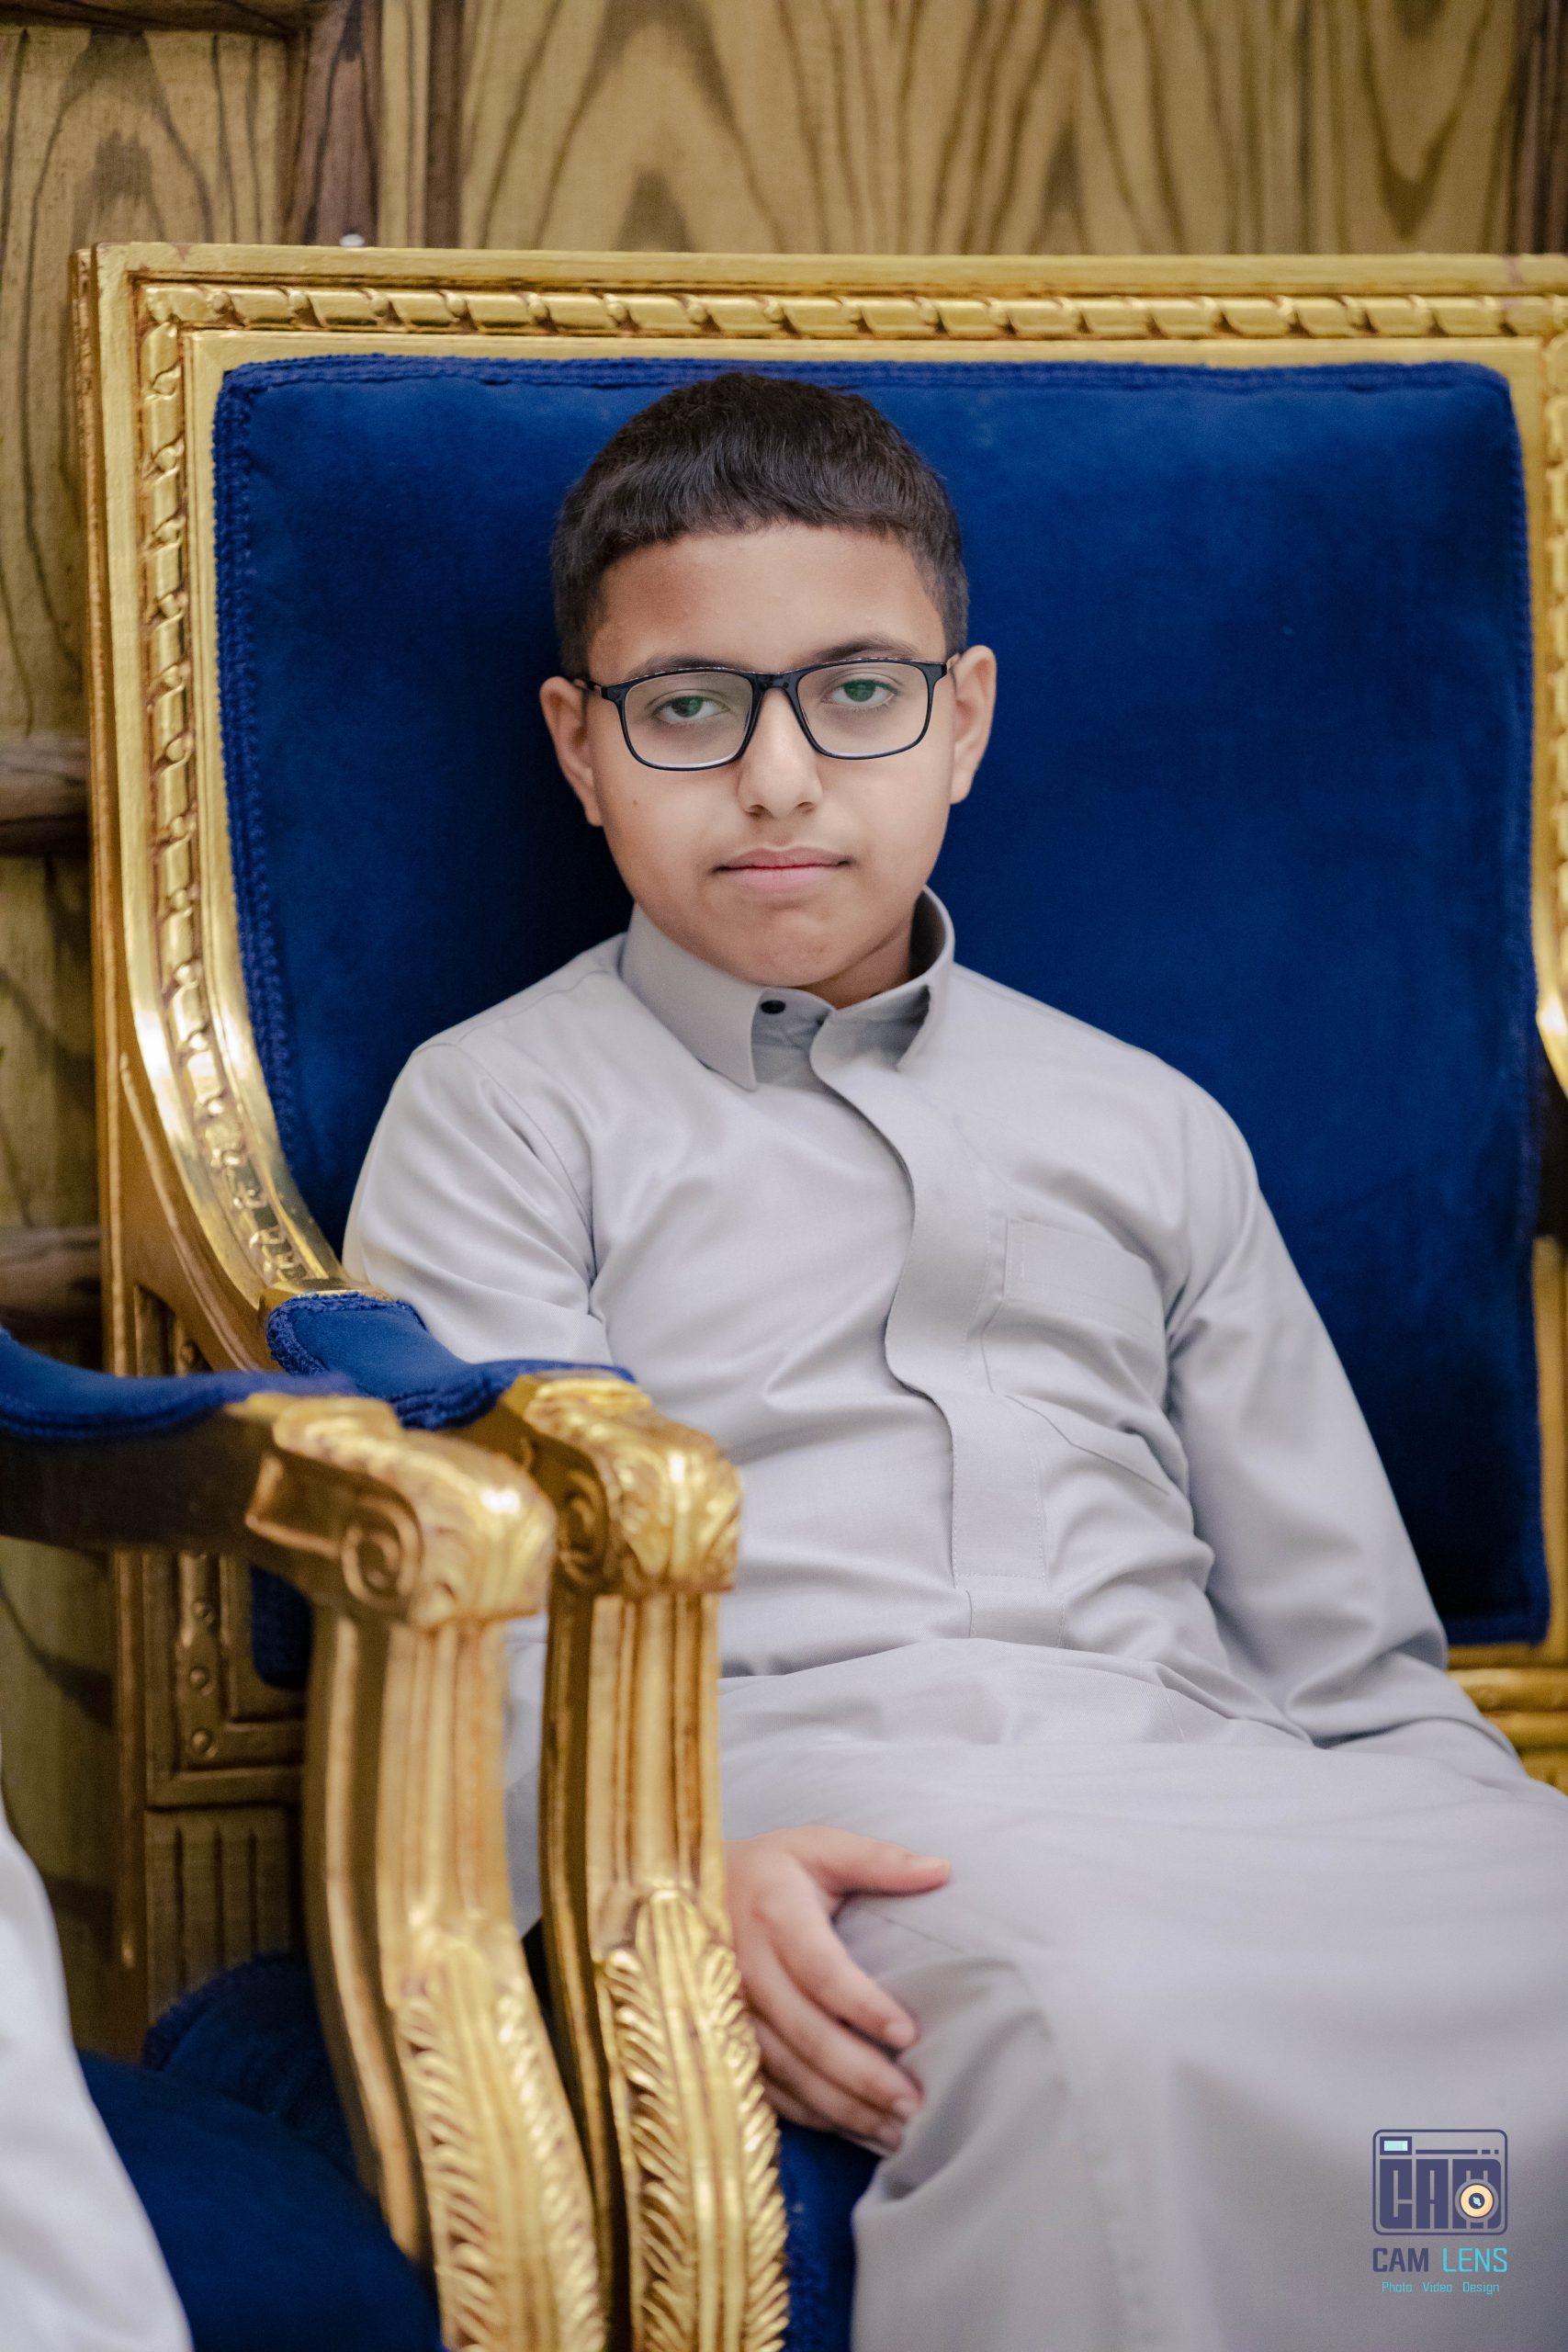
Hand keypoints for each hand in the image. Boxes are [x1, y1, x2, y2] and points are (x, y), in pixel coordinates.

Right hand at [724, 1825, 950, 2150]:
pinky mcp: (724, 2041)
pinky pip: (767, 2089)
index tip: (909, 2033)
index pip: (820, 1969)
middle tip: (913, 2102)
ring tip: (895, 2132)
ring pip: (788, 2072)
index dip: (863, 2005)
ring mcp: (729, 2011)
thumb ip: (878, 1860)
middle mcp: (744, 1967)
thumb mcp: (818, 1847)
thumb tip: (942, 1869)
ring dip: (841, 2107)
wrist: (689, 1890)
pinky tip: (853, 2131)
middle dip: (861, 2075)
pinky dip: (811, 2116)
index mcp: (773, 1914)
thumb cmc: (771, 1870)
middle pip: (806, 2033)